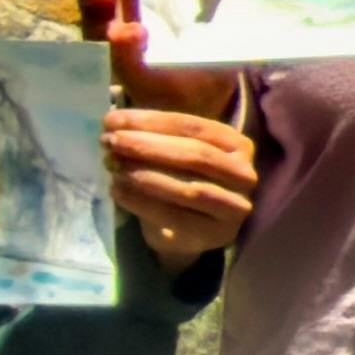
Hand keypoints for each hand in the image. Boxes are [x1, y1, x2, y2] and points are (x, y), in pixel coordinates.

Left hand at [101, 97, 260, 264]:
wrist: (189, 230)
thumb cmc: (180, 179)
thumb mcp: (175, 151)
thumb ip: (153, 133)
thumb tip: (114, 120)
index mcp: (237, 144)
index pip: (192, 126)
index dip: (150, 121)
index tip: (112, 120)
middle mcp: (244, 174)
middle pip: (194, 154)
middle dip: (146, 146)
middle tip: (109, 142)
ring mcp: (236, 206)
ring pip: (189, 187)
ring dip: (145, 175)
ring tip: (113, 166)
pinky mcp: (217, 234)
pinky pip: (177, 216)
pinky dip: (142, 202)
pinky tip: (118, 190)